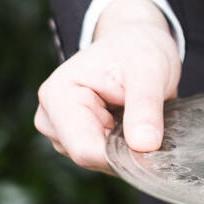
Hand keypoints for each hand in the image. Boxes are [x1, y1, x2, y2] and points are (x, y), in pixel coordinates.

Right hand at [34, 0, 180, 173]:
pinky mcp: (76, 140)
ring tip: (138, 115)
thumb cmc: (138, 48)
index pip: (84, 148)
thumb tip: (145, 146)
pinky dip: (123, 148)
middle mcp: (51, 117)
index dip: (121, 154)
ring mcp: (61, 132)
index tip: (152, 142)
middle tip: (149, 119)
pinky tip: (132, 124)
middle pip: (90, 158)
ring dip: (125, 147)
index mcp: (58, 94)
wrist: (136, 42)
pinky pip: (103, 159)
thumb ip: (145, 106)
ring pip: (98, 162)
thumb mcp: (149, 68)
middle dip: (124, 148)